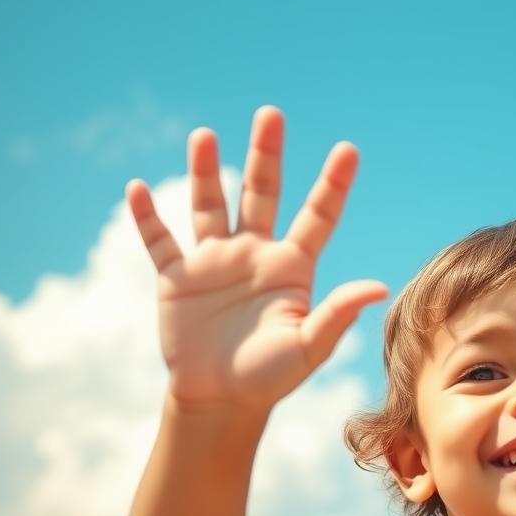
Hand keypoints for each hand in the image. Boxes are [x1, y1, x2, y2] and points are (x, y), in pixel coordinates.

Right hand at [125, 105, 387, 412]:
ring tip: (203, 135)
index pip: (317, 216)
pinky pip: (160, 242)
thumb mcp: (308, 347)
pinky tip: (137, 190)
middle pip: (261, 193)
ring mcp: (215, 262)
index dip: (332, 184)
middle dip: (265, 155)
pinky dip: (147, 218)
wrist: (221, 401)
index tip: (348, 150)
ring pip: (209, 205)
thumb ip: (337, 315)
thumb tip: (378, 287)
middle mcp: (255, 254)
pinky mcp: (177, 279)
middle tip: (271, 114)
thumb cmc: (271, 377)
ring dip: (204, 171)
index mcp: (292, 267)